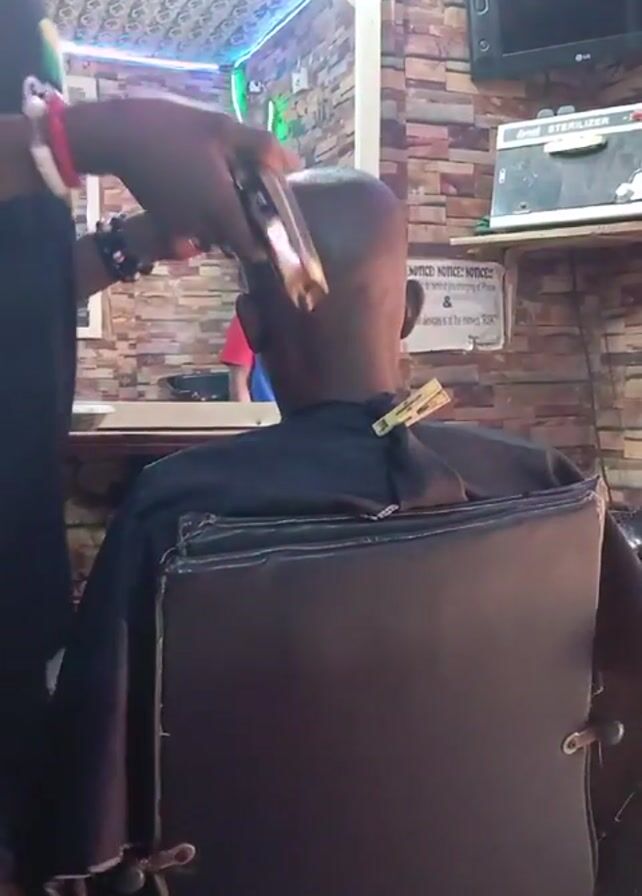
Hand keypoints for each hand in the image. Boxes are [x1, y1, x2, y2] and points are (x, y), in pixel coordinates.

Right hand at [66, 98, 298, 261]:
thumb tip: (294, 165)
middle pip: (234, 240)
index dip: (266, 241)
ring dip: (222, 215)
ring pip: (213, 232)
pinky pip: (193, 224)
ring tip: (226, 181)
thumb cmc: (175, 131)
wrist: (118, 136)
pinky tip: (200, 180)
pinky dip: (201, 210)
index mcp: (222, 211)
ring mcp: (181, 227)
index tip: (272, 220)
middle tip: (251, 191)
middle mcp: (203, 228)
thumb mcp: (224, 130)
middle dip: (244, 222)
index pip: (252, 249)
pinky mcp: (165, 220)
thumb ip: (262, 149)